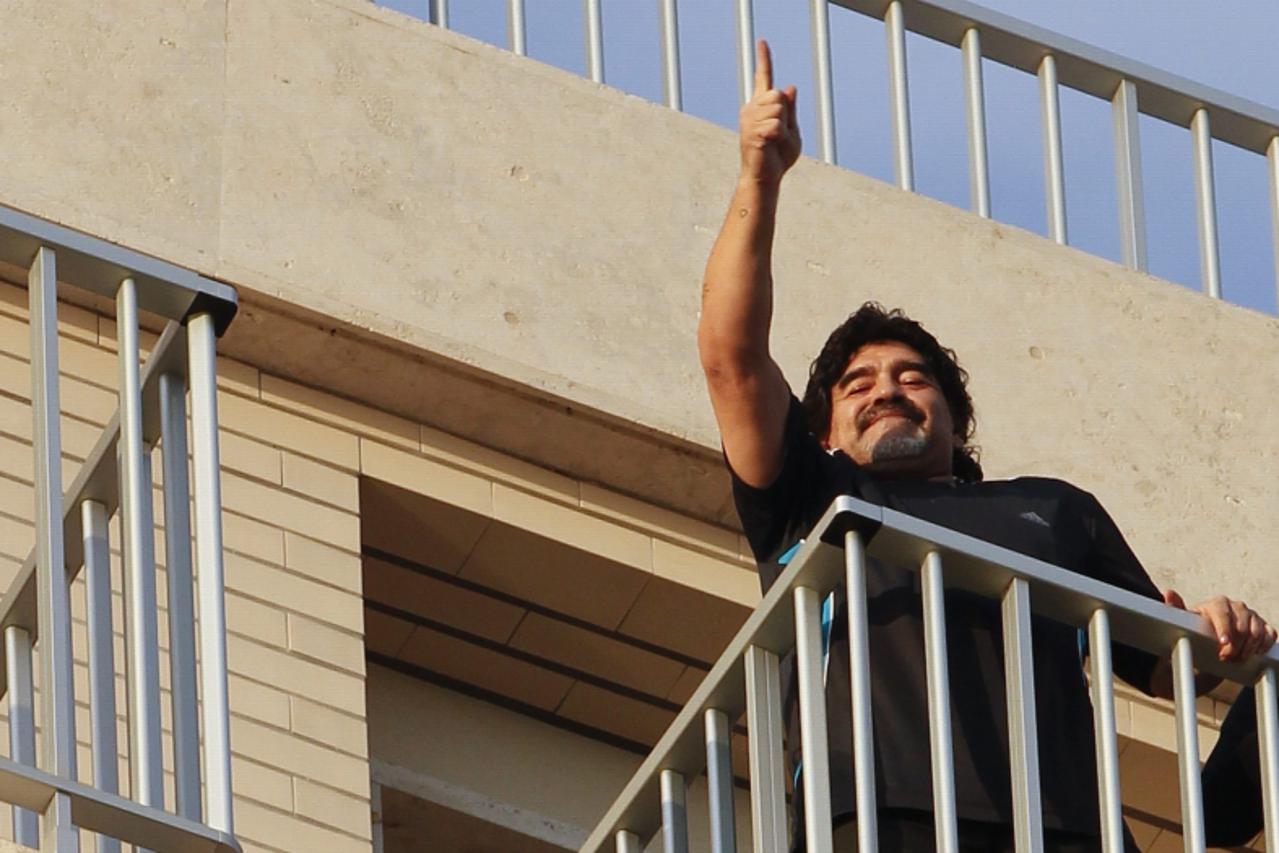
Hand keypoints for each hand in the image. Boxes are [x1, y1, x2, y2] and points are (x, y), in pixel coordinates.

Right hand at [739, 40, 800, 184]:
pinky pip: (777, 126)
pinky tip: (770, 146)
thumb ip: (791, 110)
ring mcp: (749, 120)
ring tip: (773, 141)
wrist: (765, 177)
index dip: (764, 59)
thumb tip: (790, 87)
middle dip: (785, 114)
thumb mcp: (791, 130)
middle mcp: (751, 109)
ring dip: (783, 127)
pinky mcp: (752, 132)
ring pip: (778, 109)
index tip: (762, 42)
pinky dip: (780, 138)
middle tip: (778, 134)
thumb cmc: (777, 157)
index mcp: (761, 106)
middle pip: (778, 94)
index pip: (764, 78)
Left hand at [1165, 589, 1277, 661]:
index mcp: (1216, 604)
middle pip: (1241, 626)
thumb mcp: (1183, 625)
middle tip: (1226, 659)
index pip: (1223, 613)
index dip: (1224, 630)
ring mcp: (1252, 616)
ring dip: (1248, 649)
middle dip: (1235, 645)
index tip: (1223, 644)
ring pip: (1256, 631)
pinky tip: (1254, 654)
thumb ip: (1176, 610)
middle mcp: (1236, 607)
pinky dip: (1264, 646)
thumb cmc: (1195, 635)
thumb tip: (1168, 593)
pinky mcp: (1263, 627)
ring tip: (1236, 659)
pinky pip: (1270, 635)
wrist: (1209, 648)